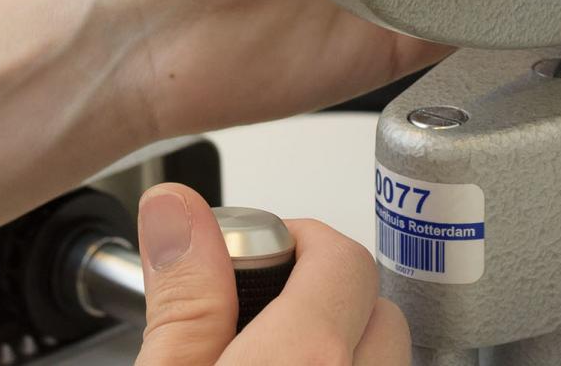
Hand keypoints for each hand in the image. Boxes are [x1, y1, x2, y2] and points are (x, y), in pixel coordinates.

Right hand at [132, 185, 404, 365]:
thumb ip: (182, 300)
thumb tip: (177, 209)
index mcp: (307, 359)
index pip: (341, 257)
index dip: (293, 243)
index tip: (249, 261)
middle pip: (376, 311)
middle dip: (324, 300)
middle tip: (254, 317)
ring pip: (383, 359)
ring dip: (342, 345)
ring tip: (272, 355)